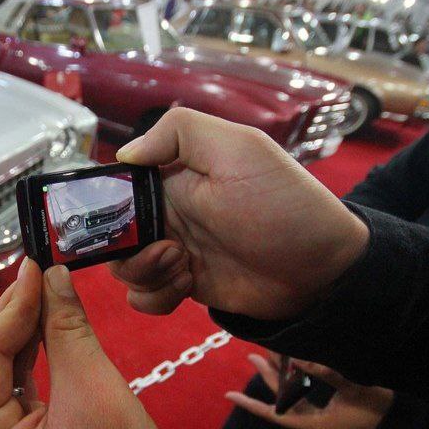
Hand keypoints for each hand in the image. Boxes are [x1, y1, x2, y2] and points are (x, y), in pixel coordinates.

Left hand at [0, 259, 192, 428]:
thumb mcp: (97, 401)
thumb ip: (68, 333)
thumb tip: (53, 278)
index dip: (11, 307)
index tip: (32, 265)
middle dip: (16, 320)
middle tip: (38, 272)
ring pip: (0, 383)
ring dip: (24, 339)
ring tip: (44, 293)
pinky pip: (13, 404)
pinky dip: (31, 368)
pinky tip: (44, 331)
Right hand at [109, 108, 368, 319]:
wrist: (323, 270)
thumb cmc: (284, 205)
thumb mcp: (238, 149)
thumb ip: (179, 131)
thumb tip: (125, 153)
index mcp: (173, 177)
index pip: (117, 187)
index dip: (105, 204)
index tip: (116, 222)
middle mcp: (168, 213)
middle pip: (112, 234)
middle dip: (127, 248)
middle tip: (168, 249)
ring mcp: (174, 251)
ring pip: (124, 268)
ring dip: (144, 273)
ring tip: (184, 266)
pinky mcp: (184, 284)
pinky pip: (144, 297)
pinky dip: (156, 296)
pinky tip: (188, 285)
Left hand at [227, 353, 393, 428]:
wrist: (401, 425)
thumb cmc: (377, 407)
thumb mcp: (352, 387)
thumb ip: (324, 373)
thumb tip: (298, 358)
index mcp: (315, 426)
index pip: (275, 414)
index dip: (250, 405)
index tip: (229, 395)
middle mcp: (313, 428)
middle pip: (283, 402)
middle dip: (269, 377)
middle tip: (255, 354)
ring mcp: (320, 425)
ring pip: (294, 400)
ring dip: (282, 378)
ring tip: (270, 355)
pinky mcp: (327, 419)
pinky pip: (304, 401)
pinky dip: (296, 385)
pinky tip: (291, 368)